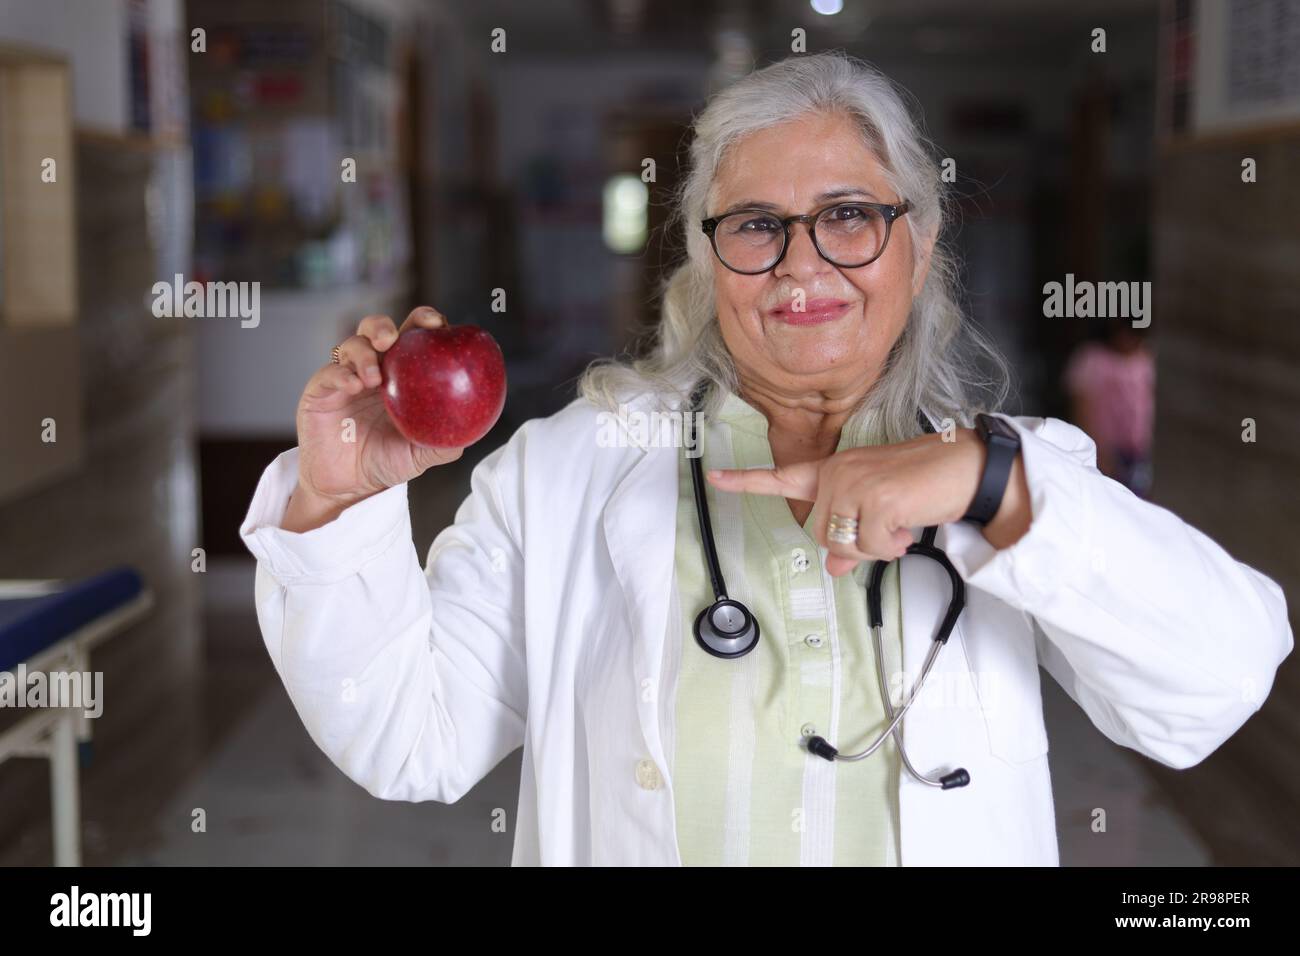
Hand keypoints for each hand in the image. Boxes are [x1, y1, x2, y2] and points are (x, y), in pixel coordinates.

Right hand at [283, 306, 463, 531]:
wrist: (349, 486)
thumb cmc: (386, 461)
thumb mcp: (421, 454)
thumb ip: (445, 442)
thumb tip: (471, 431)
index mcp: (402, 374)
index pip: (414, 336)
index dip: (424, 321)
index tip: (437, 324)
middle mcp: (374, 368)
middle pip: (378, 329)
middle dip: (385, 326)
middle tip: (393, 338)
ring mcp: (346, 376)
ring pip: (352, 345)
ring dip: (364, 354)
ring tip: (374, 378)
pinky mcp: (321, 390)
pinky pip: (329, 373)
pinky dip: (342, 375)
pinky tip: (354, 386)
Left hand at [706, 428, 1026, 575]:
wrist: (965, 466)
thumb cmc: (924, 483)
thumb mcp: (881, 512)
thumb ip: (852, 537)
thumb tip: (834, 568)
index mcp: (832, 470)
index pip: (781, 477)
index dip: (745, 482)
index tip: (715, 478)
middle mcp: (836, 473)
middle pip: (823, 536)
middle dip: (855, 546)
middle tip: (885, 531)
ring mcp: (853, 484)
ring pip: (843, 546)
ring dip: (874, 548)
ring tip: (898, 526)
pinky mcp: (875, 499)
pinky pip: (870, 547)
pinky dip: (891, 546)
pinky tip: (906, 526)